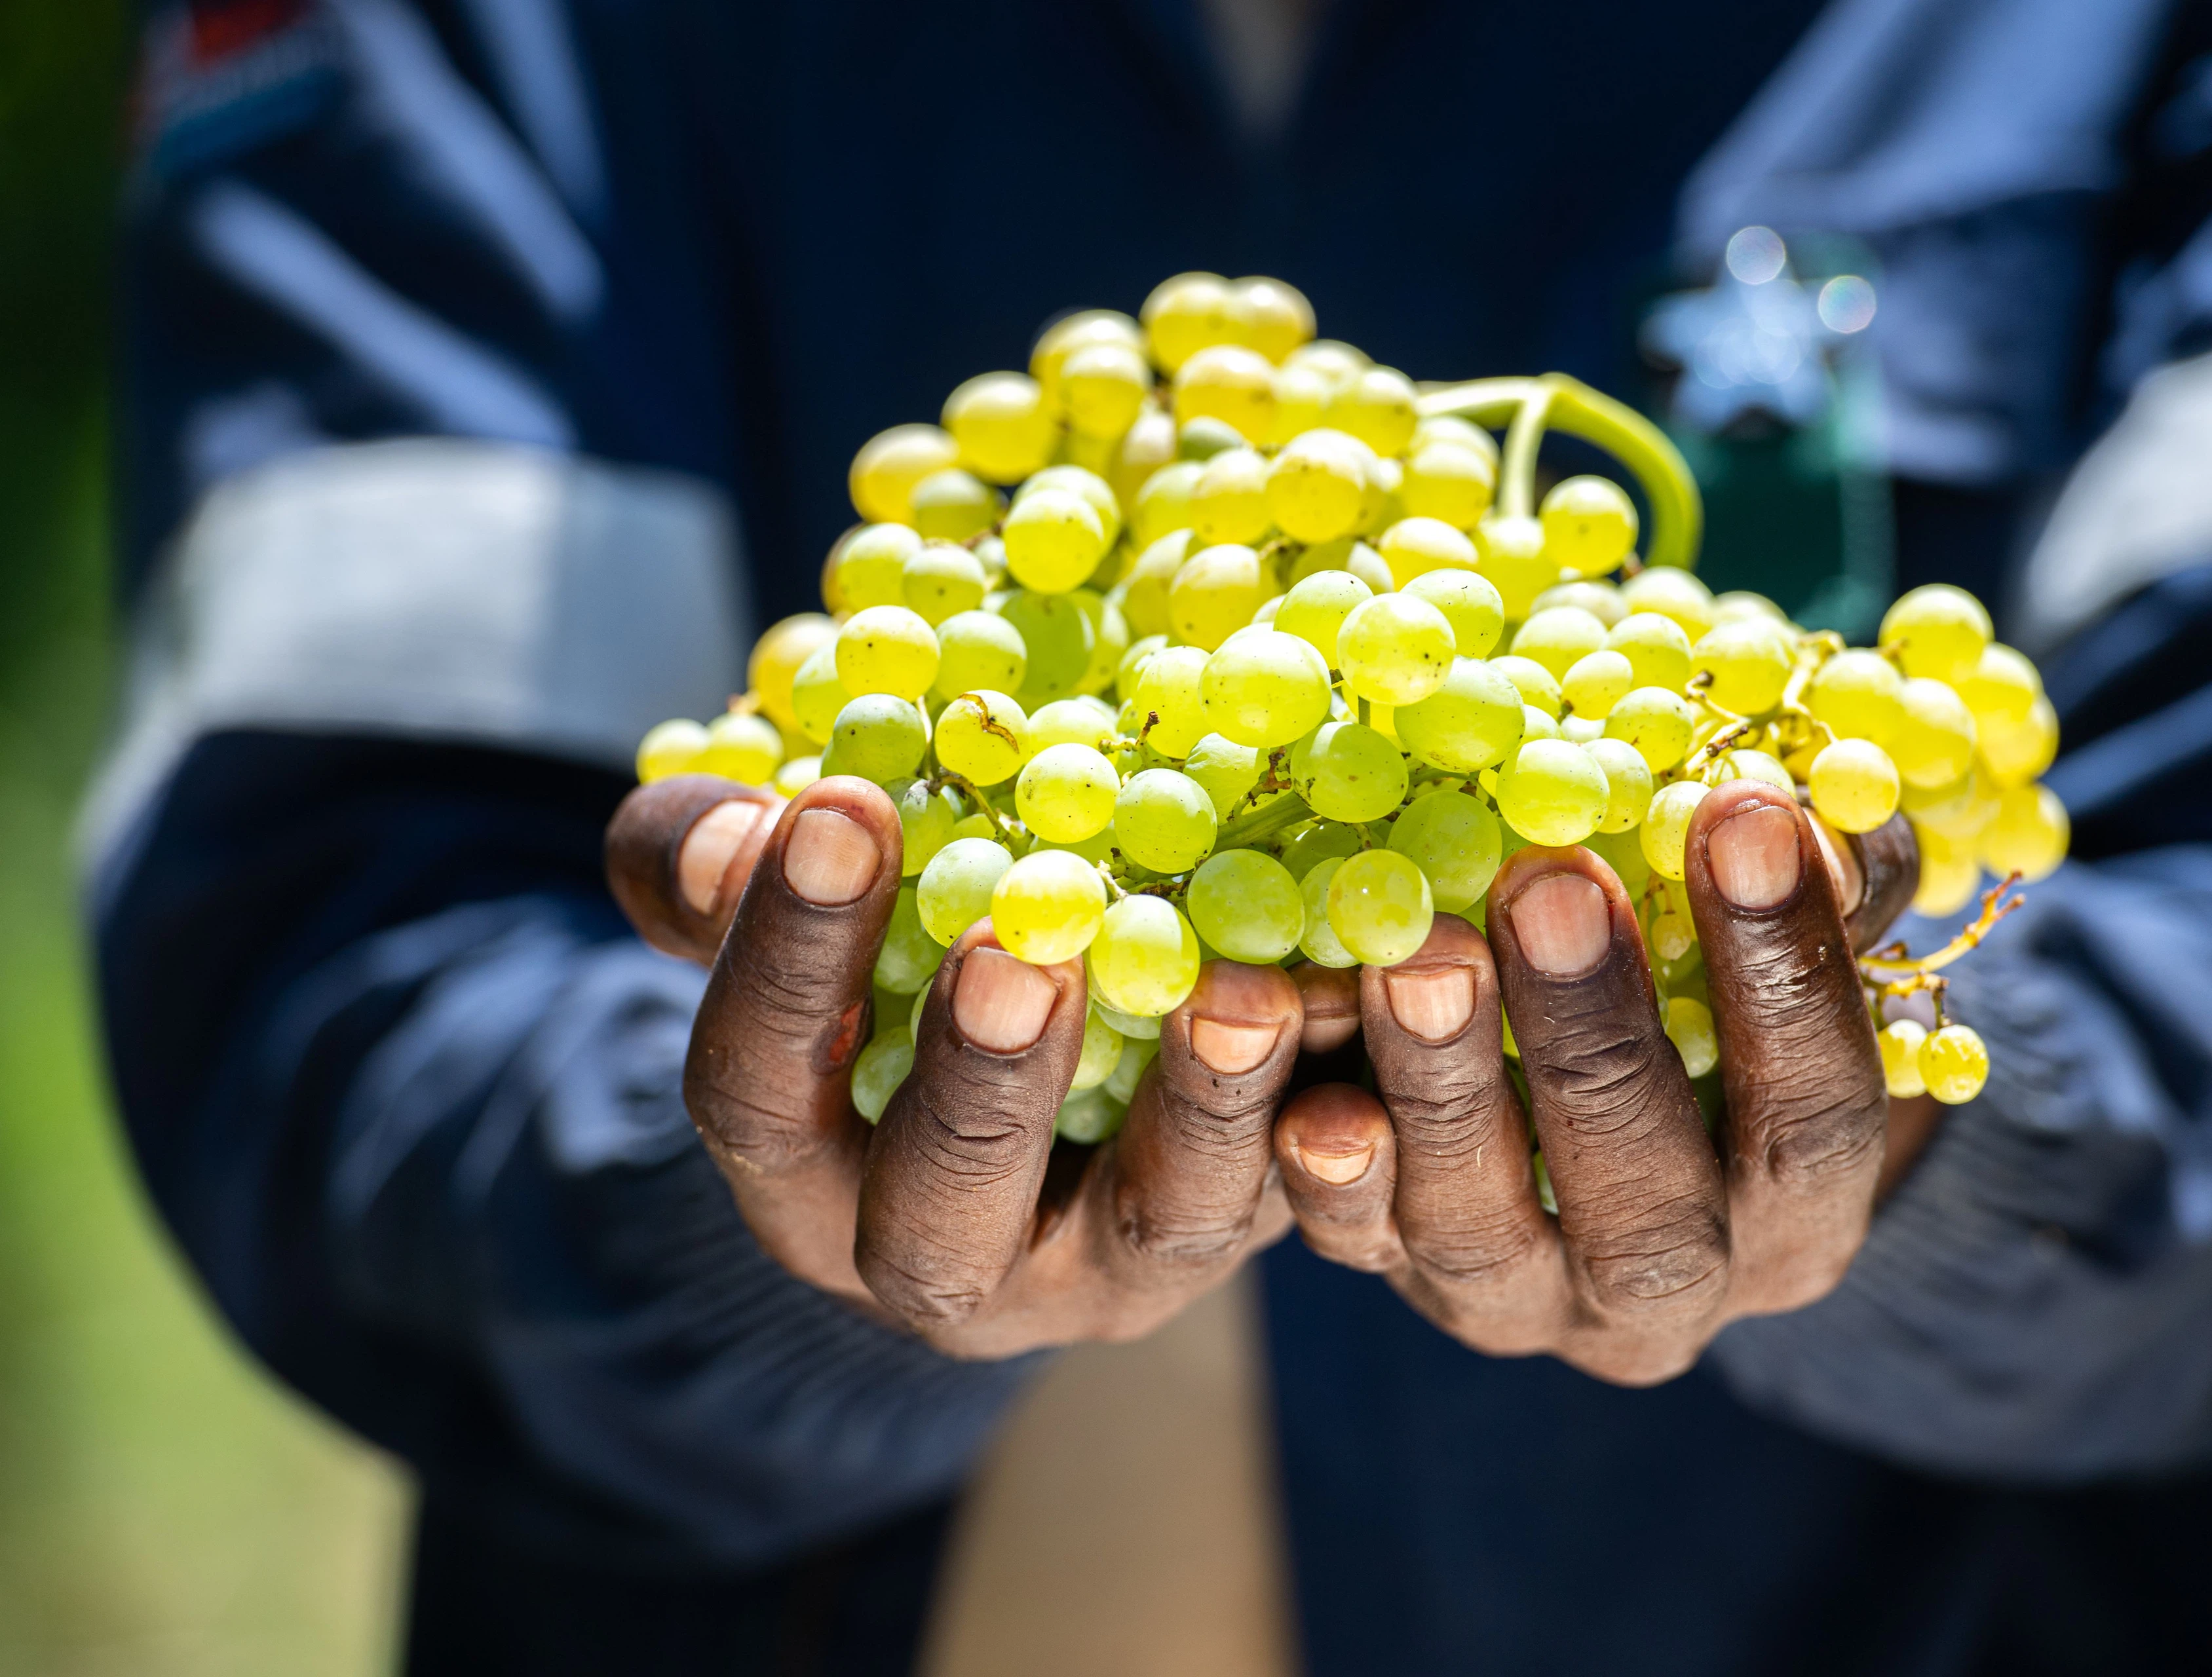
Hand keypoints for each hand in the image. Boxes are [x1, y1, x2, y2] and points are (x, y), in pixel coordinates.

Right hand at [604, 774, 1304, 1357]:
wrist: (1053, 1065)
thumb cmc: (879, 964)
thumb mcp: (793, 915)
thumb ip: (726, 869)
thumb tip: (726, 830)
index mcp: (804, 1173)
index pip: (758, 1091)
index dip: (785, 961)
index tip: (837, 805)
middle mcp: (944, 1260)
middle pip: (942, 1214)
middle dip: (979, 1088)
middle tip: (1021, 953)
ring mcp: (1113, 1268)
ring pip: (1162, 1226)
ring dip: (1204, 1110)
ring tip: (1245, 997)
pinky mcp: (1252, 1231)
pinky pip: (1316, 1196)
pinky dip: (1353, 1110)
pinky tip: (1385, 997)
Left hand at [1272, 781, 1920, 1384]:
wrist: (1575, 1145)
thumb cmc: (1711, 1013)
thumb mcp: (1774, 962)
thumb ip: (1802, 894)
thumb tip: (1778, 791)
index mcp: (1793, 1223)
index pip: (1813, 1119)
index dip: (1786, 975)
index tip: (1741, 815)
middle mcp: (1662, 1297)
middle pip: (1642, 1204)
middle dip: (1594, 1039)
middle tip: (1549, 888)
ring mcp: (1517, 1300)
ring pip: (1475, 1228)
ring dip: (1441, 1085)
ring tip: (1414, 952)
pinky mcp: (1392, 1274)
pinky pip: (1347, 1236)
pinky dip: (1323, 1164)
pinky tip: (1307, 1087)